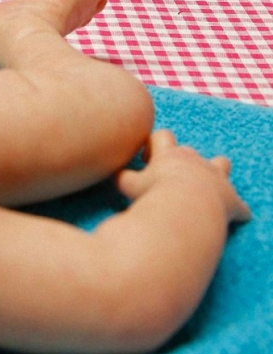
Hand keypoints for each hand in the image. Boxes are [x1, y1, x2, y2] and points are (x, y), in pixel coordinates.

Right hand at [117, 130, 251, 224]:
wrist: (188, 209)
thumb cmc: (156, 195)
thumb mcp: (129, 185)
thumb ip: (121, 177)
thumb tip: (114, 174)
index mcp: (168, 155)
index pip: (161, 136)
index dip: (154, 145)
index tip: (147, 160)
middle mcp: (193, 160)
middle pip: (189, 150)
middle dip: (182, 161)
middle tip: (170, 179)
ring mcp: (214, 176)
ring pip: (221, 164)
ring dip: (216, 171)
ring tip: (207, 185)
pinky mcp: (230, 198)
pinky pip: (238, 204)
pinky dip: (236, 209)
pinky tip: (232, 216)